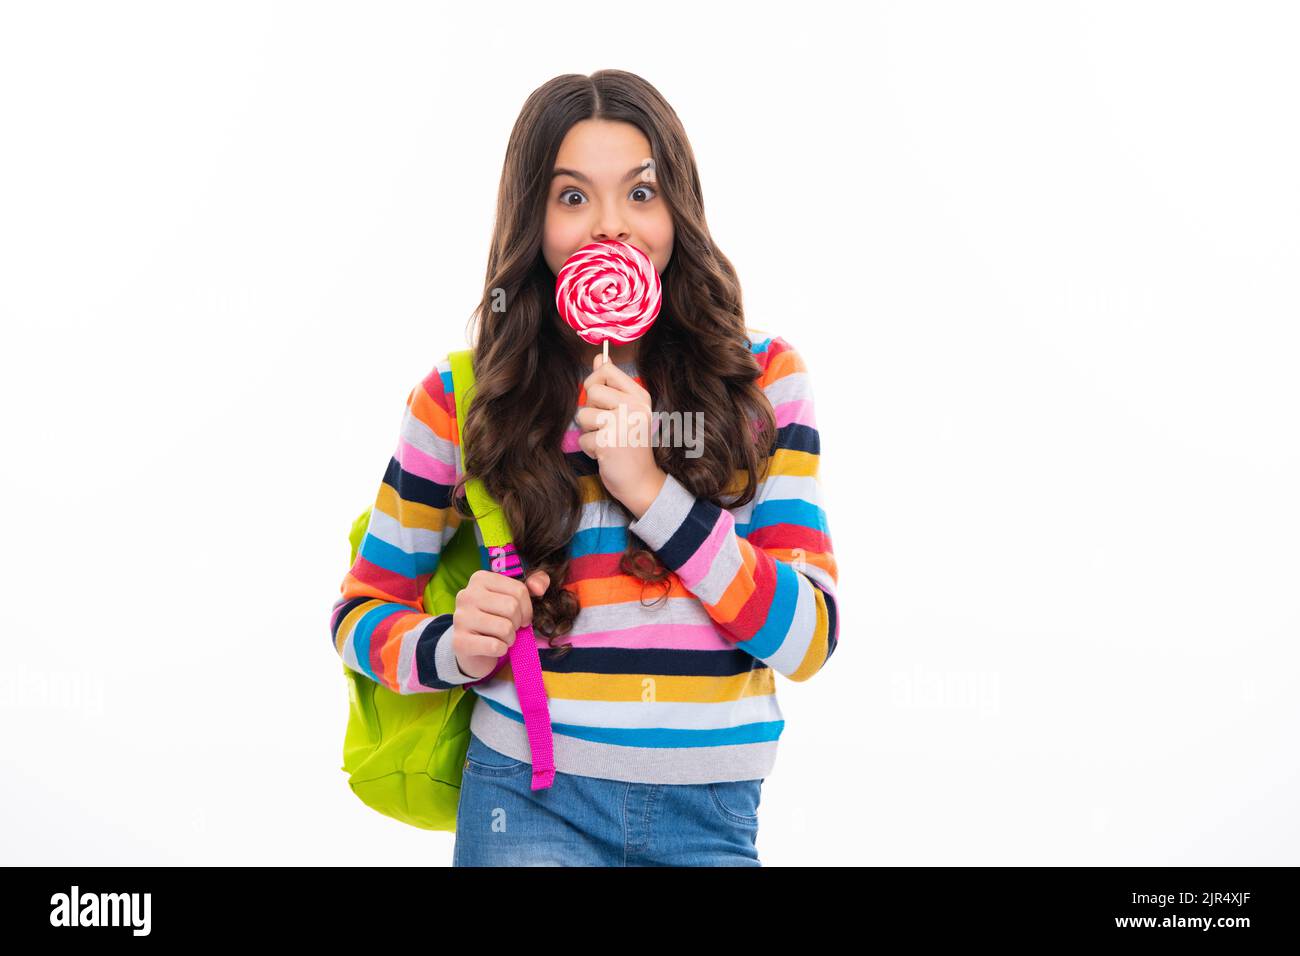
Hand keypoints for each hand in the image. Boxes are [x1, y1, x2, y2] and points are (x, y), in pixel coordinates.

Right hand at [452, 568, 549, 679]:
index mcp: (480, 579)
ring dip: (510, 638)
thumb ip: (536, 582)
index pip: (518, 590)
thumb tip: (539, 588)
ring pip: (505, 628)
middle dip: (517, 623)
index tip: (521, 616)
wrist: (473, 648)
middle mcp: (466, 595)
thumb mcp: (516, 597)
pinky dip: (501, 650)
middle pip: (511, 608)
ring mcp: (460, 618)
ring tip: (500, 637)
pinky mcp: (460, 642)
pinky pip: (495, 646)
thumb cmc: (497, 618)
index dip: (527, 608)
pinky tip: (493, 647)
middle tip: (509, 628)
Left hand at [576, 353, 666, 517]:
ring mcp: (622, 423)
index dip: (595, 381)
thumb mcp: (626, 411)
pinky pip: (583, 438)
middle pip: (592, 390)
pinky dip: (589, 449)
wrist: (641, 481)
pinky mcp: (609, 441)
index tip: (600, 399)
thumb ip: (612, 384)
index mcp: (640, 396)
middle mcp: (634, 406)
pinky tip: (606, 454)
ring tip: (606, 441)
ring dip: (589, 431)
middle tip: (606, 426)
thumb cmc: (630, 446)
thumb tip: (599, 358)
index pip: (607, 370)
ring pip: (583, 414)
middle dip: (591, 409)